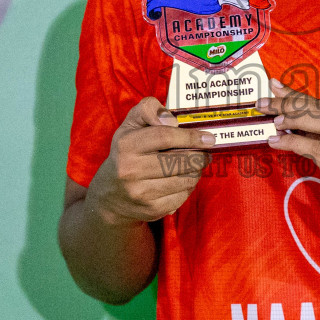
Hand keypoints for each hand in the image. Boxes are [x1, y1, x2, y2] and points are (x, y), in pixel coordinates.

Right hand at [89, 97, 215, 224]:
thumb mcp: (130, 124)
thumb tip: (171, 120)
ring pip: (184, 179)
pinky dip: (188, 187)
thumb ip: (149, 109)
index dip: (190, 137)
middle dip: (199, 156)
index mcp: (126, 145)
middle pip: (178, 160)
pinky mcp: (151, 210)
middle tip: (206, 153)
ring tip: (195, 165)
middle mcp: (130, 170)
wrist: (110, 195)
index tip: (209, 138)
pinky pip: (182, 196)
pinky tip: (184, 180)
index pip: (164, 137)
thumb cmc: (127, 152)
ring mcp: (140, 192)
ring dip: (196, 171)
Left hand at [260, 79, 319, 235]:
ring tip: (269, 118)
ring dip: (290, 118)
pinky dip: (293, 142)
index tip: (276, 87)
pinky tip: (277, 141)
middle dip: (287, 102)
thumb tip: (298, 125)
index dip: (297, 95)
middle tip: (263, 101)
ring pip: (317, 121)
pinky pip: (315, 148)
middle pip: (318, 108)